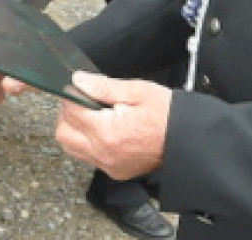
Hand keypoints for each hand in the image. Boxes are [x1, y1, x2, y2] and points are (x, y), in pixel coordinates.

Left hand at [55, 72, 170, 180]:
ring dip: (75, 130)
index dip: (72, 95)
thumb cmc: (167, 114)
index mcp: (106, 132)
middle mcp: (104, 153)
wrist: (188, 140)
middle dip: (67, 115)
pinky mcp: (116, 172)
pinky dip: (88, 143)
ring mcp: (109, 166)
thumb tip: (78, 80)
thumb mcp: (136, 91)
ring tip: (93, 114)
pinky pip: (89, 157)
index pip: (70, 112)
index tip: (79, 86)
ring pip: (73, 148)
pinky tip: (103, 129)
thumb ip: (102, 86)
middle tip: (81, 101)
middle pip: (63, 135)